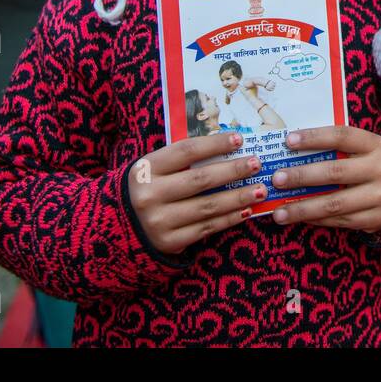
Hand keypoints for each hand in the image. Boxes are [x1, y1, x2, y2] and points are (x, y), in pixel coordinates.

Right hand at [126, 132, 265, 256]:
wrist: (120, 226)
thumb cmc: (149, 188)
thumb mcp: (155, 169)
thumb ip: (183, 159)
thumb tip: (230, 146)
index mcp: (145, 169)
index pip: (186, 151)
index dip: (215, 144)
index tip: (240, 139)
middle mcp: (149, 195)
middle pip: (200, 180)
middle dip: (233, 171)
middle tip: (257, 164)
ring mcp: (158, 221)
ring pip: (207, 207)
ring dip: (238, 197)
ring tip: (260, 189)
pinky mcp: (169, 242)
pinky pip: (206, 228)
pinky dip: (229, 218)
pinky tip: (246, 210)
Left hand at [270, 126, 380, 231]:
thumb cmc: (374, 165)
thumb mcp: (366, 149)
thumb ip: (339, 147)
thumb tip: (293, 147)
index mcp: (376, 145)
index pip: (342, 136)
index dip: (314, 137)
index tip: (288, 141)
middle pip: (334, 172)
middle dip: (302, 176)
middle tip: (277, 179)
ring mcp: (380, 196)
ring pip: (334, 203)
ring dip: (302, 208)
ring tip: (279, 212)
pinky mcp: (376, 219)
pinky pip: (340, 221)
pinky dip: (316, 219)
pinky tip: (299, 217)